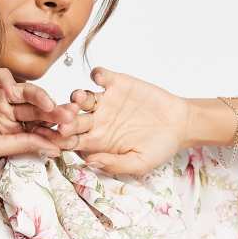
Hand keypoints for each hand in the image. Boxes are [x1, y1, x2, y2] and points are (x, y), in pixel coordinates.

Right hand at [0, 65, 77, 159]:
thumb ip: (22, 144)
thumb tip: (54, 149)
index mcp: (9, 130)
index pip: (37, 129)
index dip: (53, 132)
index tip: (70, 137)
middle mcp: (6, 111)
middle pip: (37, 110)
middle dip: (54, 114)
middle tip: (70, 117)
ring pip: (26, 92)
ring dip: (40, 97)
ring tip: (49, 106)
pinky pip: (3, 76)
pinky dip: (8, 81)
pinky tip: (10, 91)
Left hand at [29, 66, 191, 176]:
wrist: (179, 125)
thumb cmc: (159, 148)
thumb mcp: (139, 163)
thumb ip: (114, 164)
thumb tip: (89, 162)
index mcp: (96, 142)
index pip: (70, 142)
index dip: (61, 141)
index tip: (58, 141)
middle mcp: (95, 121)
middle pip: (71, 119)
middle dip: (65, 119)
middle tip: (64, 120)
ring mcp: (104, 101)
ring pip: (81, 97)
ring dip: (77, 97)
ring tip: (80, 98)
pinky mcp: (116, 84)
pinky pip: (100, 76)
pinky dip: (97, 75)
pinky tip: (99, 78)